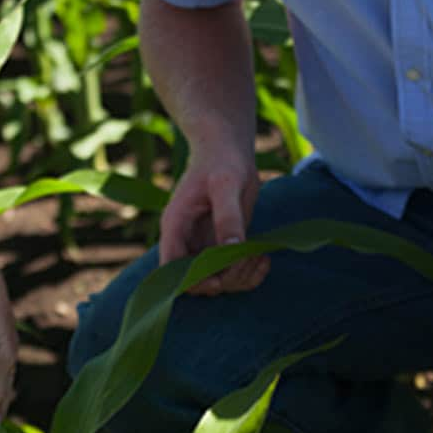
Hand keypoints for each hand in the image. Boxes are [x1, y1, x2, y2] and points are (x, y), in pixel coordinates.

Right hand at [161, 150, 264, 295]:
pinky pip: (232, 273)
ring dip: (240, 277)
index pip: (170, 269)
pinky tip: (263, 258)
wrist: (229, 151)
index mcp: (176, 226)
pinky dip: (249, 274)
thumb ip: (228, 215)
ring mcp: (204, 245)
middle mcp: (186, 241)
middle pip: (197, 282)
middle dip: (224, 278)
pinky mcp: (222, 246)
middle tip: (249, 257)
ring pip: (217, 281)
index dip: (192, 282)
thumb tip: (232, 247)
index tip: (219, 280)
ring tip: (259, 256)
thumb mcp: (227, 184)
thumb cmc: (223, 161)